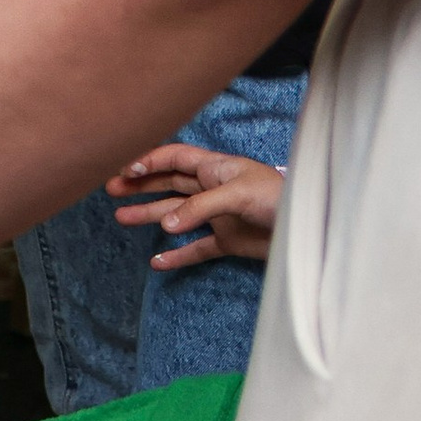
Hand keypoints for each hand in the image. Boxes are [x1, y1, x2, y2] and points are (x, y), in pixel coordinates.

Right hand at [106, 143, 284, 271]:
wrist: (308, 229)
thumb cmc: (279, 199)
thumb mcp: (238, 194)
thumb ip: (201, 207)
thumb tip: (167, 225)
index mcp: (215, 168)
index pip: (175, 158)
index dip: (149, 160)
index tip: (124, 169)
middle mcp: (212, 189)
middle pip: (169, 184)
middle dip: (141, 185)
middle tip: (112, 190)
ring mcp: (218, 216)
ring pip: (176, 214)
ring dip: (150, 215)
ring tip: (121, 218)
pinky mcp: (227, 241)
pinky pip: (196, 248)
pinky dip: (177, 255)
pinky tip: (158, 262)